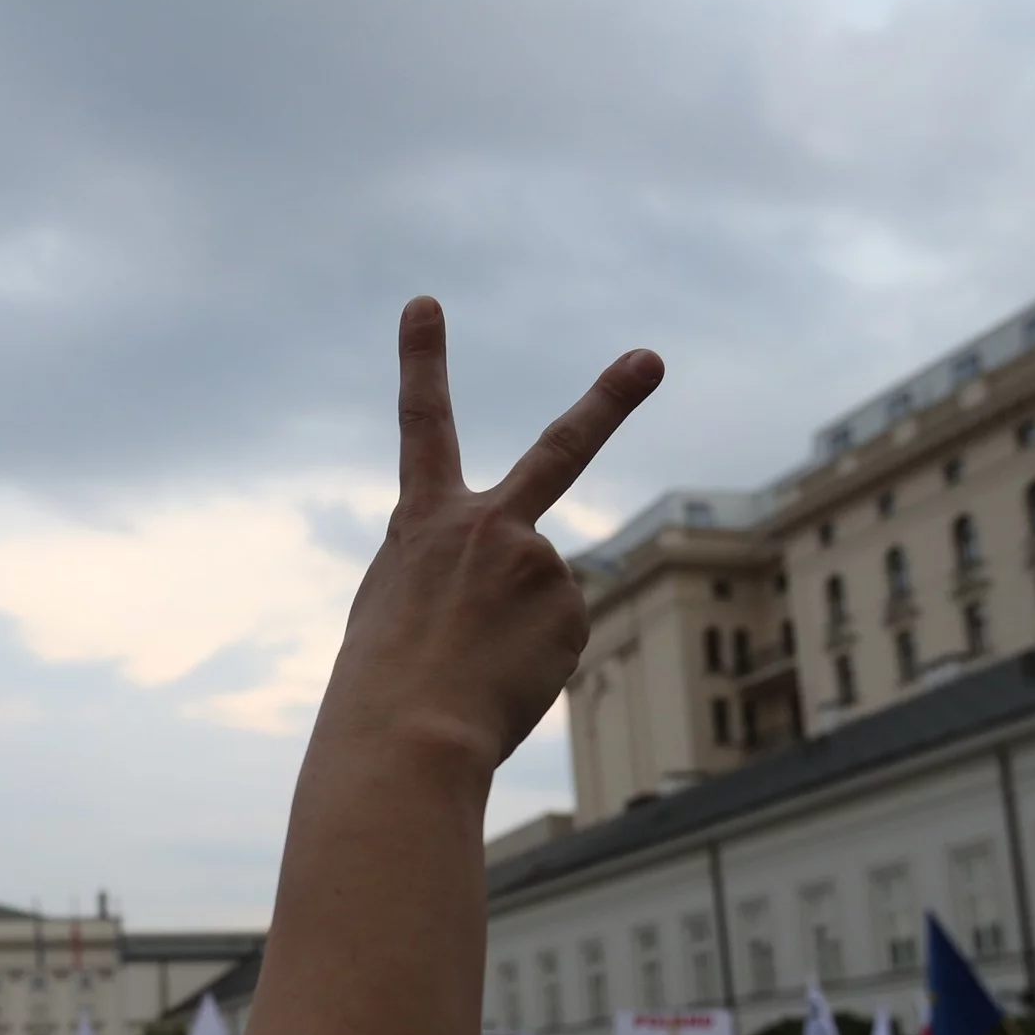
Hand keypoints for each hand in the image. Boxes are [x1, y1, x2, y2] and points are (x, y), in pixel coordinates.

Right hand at [317, 299, 659, 778]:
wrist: (407, 731)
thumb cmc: (384, 688)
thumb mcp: (396, 615)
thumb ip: (450, 579)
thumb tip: (511, 597)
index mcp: (423, 525)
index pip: (422, 427)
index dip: (423, 362)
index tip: (425, 304)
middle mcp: (486, 524)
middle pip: (562, 448)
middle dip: (611, 399)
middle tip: (649, 359)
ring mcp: (535, 559)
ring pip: (546, 599)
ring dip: (520, 640)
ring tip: (475, 674)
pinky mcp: (571, 604)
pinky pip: (563, 637)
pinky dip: (538, 665)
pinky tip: (504, 684)